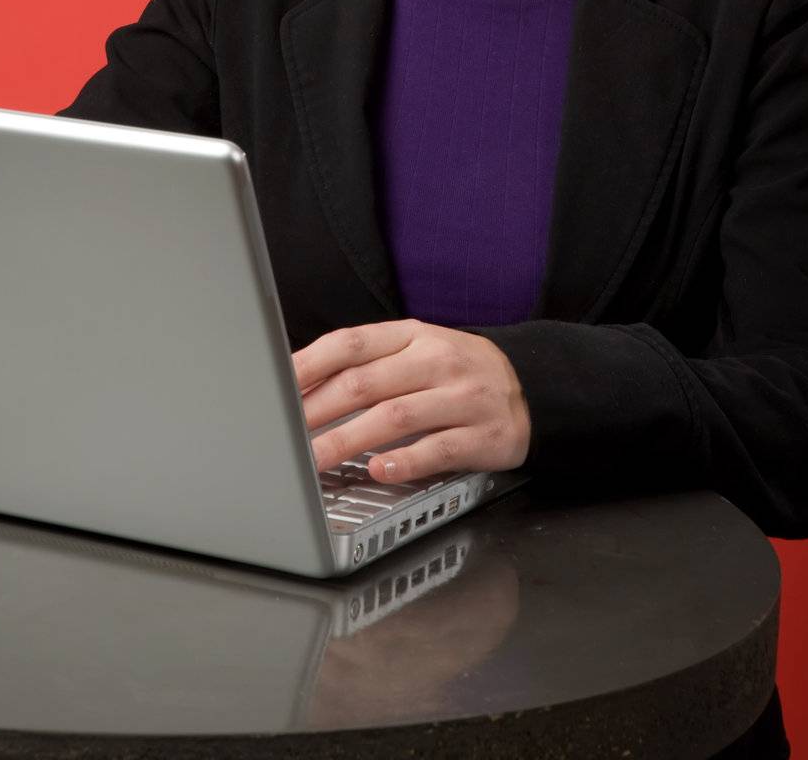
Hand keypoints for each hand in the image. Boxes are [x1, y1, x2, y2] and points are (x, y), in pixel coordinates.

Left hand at [291, 318, 531, 481]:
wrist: (531, 386)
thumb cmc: (457, 371)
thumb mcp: (417, 350)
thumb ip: (369, 363)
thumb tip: (304, 382)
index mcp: (413, 336)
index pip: (352, 344)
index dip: (309, 364)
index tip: (275, 385)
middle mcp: (436, 361)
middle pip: (365, 383)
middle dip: (317, 410)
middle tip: (283, 432)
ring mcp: (462, 397)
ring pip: (395, 417)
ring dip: (348, 440)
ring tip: (314, 458)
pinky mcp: (483, 435)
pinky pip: (438, 449)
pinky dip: (405, 461)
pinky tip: (379, 470)